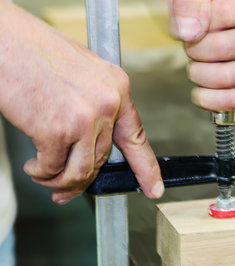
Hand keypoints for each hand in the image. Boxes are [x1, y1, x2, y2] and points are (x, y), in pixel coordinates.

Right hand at [0, 2, 163, 203]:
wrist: (4, 40)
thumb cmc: (35, 52)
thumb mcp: (83, 73)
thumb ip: (95, 104)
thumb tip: (91, 142)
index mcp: (117, 87)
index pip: (136, 137)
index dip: (146, 169)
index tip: (153, 189)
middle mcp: (107, 104)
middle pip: (103, 158)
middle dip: (82, 179)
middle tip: (65, 190)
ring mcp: (85, 118)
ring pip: (82, 171)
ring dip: (61, 182)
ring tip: (44, 176)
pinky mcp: (57, 131)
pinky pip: (54, 168)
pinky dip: (41, 173)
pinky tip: (33, 166)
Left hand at [169, 0, 234, 110]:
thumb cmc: (222, 8)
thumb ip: (191, 3)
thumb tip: (189, 34)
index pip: (220, 16)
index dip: (194, 24)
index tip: (191, 26)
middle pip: (220, 49)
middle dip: (193, 52)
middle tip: (192, 48)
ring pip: (226, 78)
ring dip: (199, 76)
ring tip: (198, 67)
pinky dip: (213, 101)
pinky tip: (204, 92)